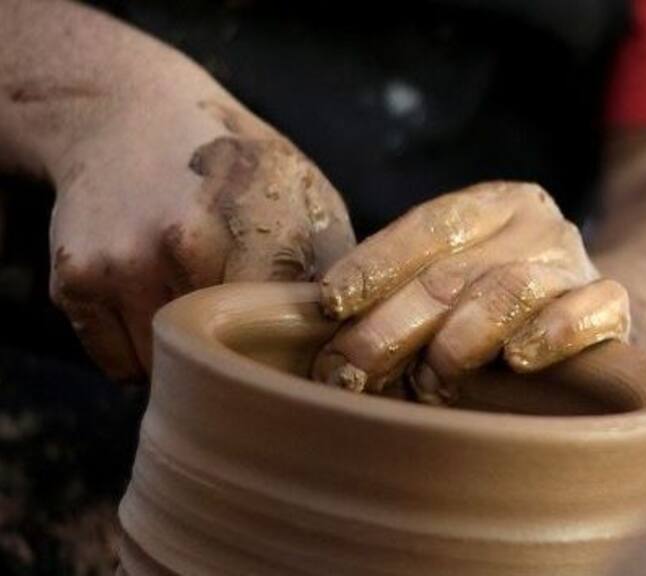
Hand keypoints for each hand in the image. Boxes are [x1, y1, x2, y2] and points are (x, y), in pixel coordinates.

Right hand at [47, 69, 353, 380]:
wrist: (131, 112)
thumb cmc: (235, 161)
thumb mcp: (306, 194)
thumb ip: (335, 269)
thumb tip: (353, 343)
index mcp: (257, 228)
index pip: (282, 342)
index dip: (285, 356)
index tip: (288, 352)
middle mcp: (184, 247)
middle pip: (222, 365)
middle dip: (234, 360)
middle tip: (239, 332)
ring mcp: (121, 266)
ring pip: (163, 372)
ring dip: (182, 360)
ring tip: (192, 304)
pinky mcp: (74, 281)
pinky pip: (115, 362)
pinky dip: (136, 351)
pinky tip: (151, 299)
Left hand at [313, 182, 628, 404]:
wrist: (583, 307)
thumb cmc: (491, 301)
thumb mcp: (446, 279)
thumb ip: (399, 290)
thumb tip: (326, 325)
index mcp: (488, 205)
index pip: (426, 226)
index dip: (376, 264)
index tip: (331, 303)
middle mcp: (534, 223)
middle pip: (454, 271)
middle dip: (394, 323)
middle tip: (352, 368)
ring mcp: (574, 262)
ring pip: (511, 290)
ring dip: (461, 338)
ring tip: (431, 377)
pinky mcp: (611, 305)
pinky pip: (591, 311)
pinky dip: (552, 333)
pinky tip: (518, 359)